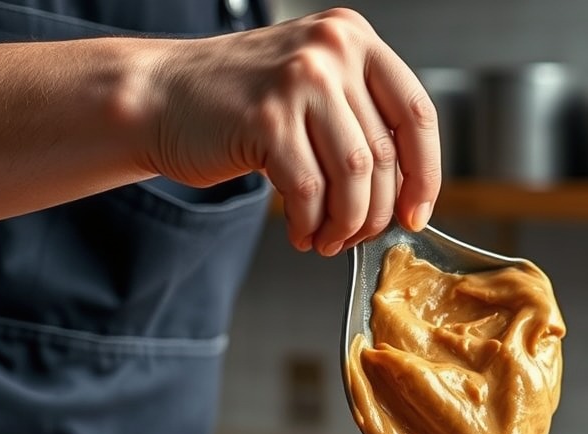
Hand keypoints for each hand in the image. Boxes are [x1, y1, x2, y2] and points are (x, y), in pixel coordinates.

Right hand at [147, 7, 441, 255]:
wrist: (162, 96)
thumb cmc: (241, 105)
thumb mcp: (314, 91)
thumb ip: (359, 123)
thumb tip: (405, 196)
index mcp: (353, 40)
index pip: (417, 115)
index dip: (425, 177)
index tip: (415, 216)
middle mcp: (331, 51)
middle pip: (384, 157)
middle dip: (374, 214)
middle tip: (355, 238)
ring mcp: (299, 80)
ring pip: (353, 177)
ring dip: (344, 224)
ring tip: (327, 239)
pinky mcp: (267, 118)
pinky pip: (310, 191)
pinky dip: (310, 224)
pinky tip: (301, 232)